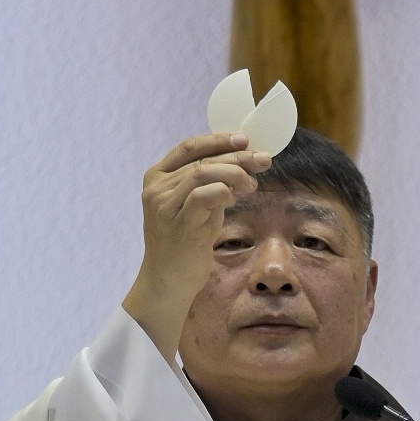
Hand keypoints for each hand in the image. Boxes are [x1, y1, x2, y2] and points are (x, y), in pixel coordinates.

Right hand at [123, 133, 271, 360]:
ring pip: (203, 174)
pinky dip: (224, 192)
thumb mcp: (196, 206)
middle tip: (262, 160)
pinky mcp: (178, 225)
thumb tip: (241, 162)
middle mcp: (157, 188)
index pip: (189, 147)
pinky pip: (203, 197)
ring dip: (234, 174)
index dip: (218, 140)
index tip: (245, 139)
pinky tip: (235, 198)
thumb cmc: (184, 243)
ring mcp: (164, 206)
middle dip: (237, 156)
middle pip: (201, 160)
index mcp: (157, 177)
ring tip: (252, 184)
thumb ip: (209, 184)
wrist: (168, 280)